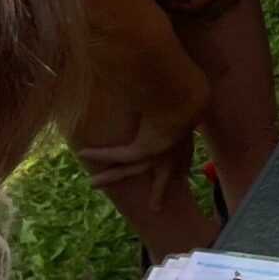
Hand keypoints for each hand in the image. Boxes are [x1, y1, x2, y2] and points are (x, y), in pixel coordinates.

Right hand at [76, 74, 211, 198]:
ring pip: (131, 170)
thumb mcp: (194, 92)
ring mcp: (158, 154)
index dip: (183, 168)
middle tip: (155, 206)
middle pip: (164, 175)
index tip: (184, 176)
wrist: (190, 100)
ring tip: (94, 184)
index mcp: (188, 137)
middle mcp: (175, 150)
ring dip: (112, 176)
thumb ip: (189, 87)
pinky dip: (101, 151)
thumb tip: (189, 73)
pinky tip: (84, 151)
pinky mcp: (141, 151)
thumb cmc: (194, 90)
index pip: (185, 157)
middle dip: (159, 189)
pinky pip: (117, 154)